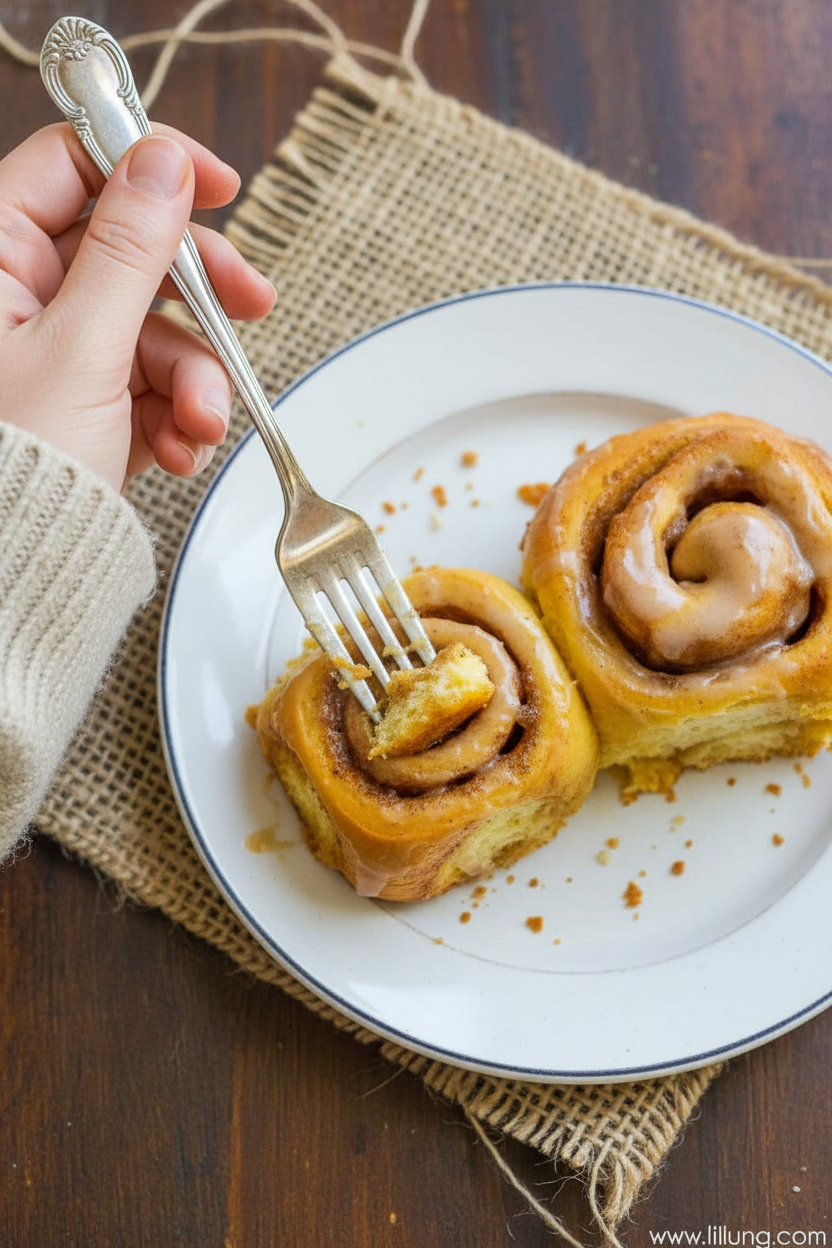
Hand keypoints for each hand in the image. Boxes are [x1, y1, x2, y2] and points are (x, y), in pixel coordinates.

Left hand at [0, 123, 274, 491]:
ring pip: (156, 330)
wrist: (16, 573)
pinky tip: (179, 448)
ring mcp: (61, 353)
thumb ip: (128, 249)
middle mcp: (23, 297)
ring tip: (199, 424)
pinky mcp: (92, 405)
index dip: (148, 163)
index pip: (72, 166)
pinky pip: (154, 386)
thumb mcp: (81, 348)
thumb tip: (163, 163)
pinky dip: (178, 417)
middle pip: (133, 253)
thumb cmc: (15, 471)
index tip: (218, 182)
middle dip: (200, 292)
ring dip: (195, 380)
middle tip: (253, 302)